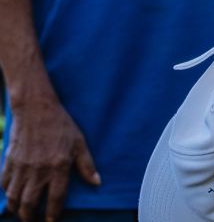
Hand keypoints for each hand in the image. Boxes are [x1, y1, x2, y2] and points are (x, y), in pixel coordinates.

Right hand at [1, 86, 99, 221]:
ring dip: (16, 210)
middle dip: (31, 217)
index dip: (53, 213)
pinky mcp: (10, 161)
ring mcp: (21, 167)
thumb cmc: (62, 126)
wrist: (36, 110)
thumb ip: (87, 165)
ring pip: (14, 197)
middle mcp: (38, 170)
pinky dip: (6, 194)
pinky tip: (11, 198)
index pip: (55, 197)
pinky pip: (4, 184)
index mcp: (58, 166)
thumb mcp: (80, 143)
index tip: (52, 221)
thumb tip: (96, 183)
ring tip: (22, 215)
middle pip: (30, 203)